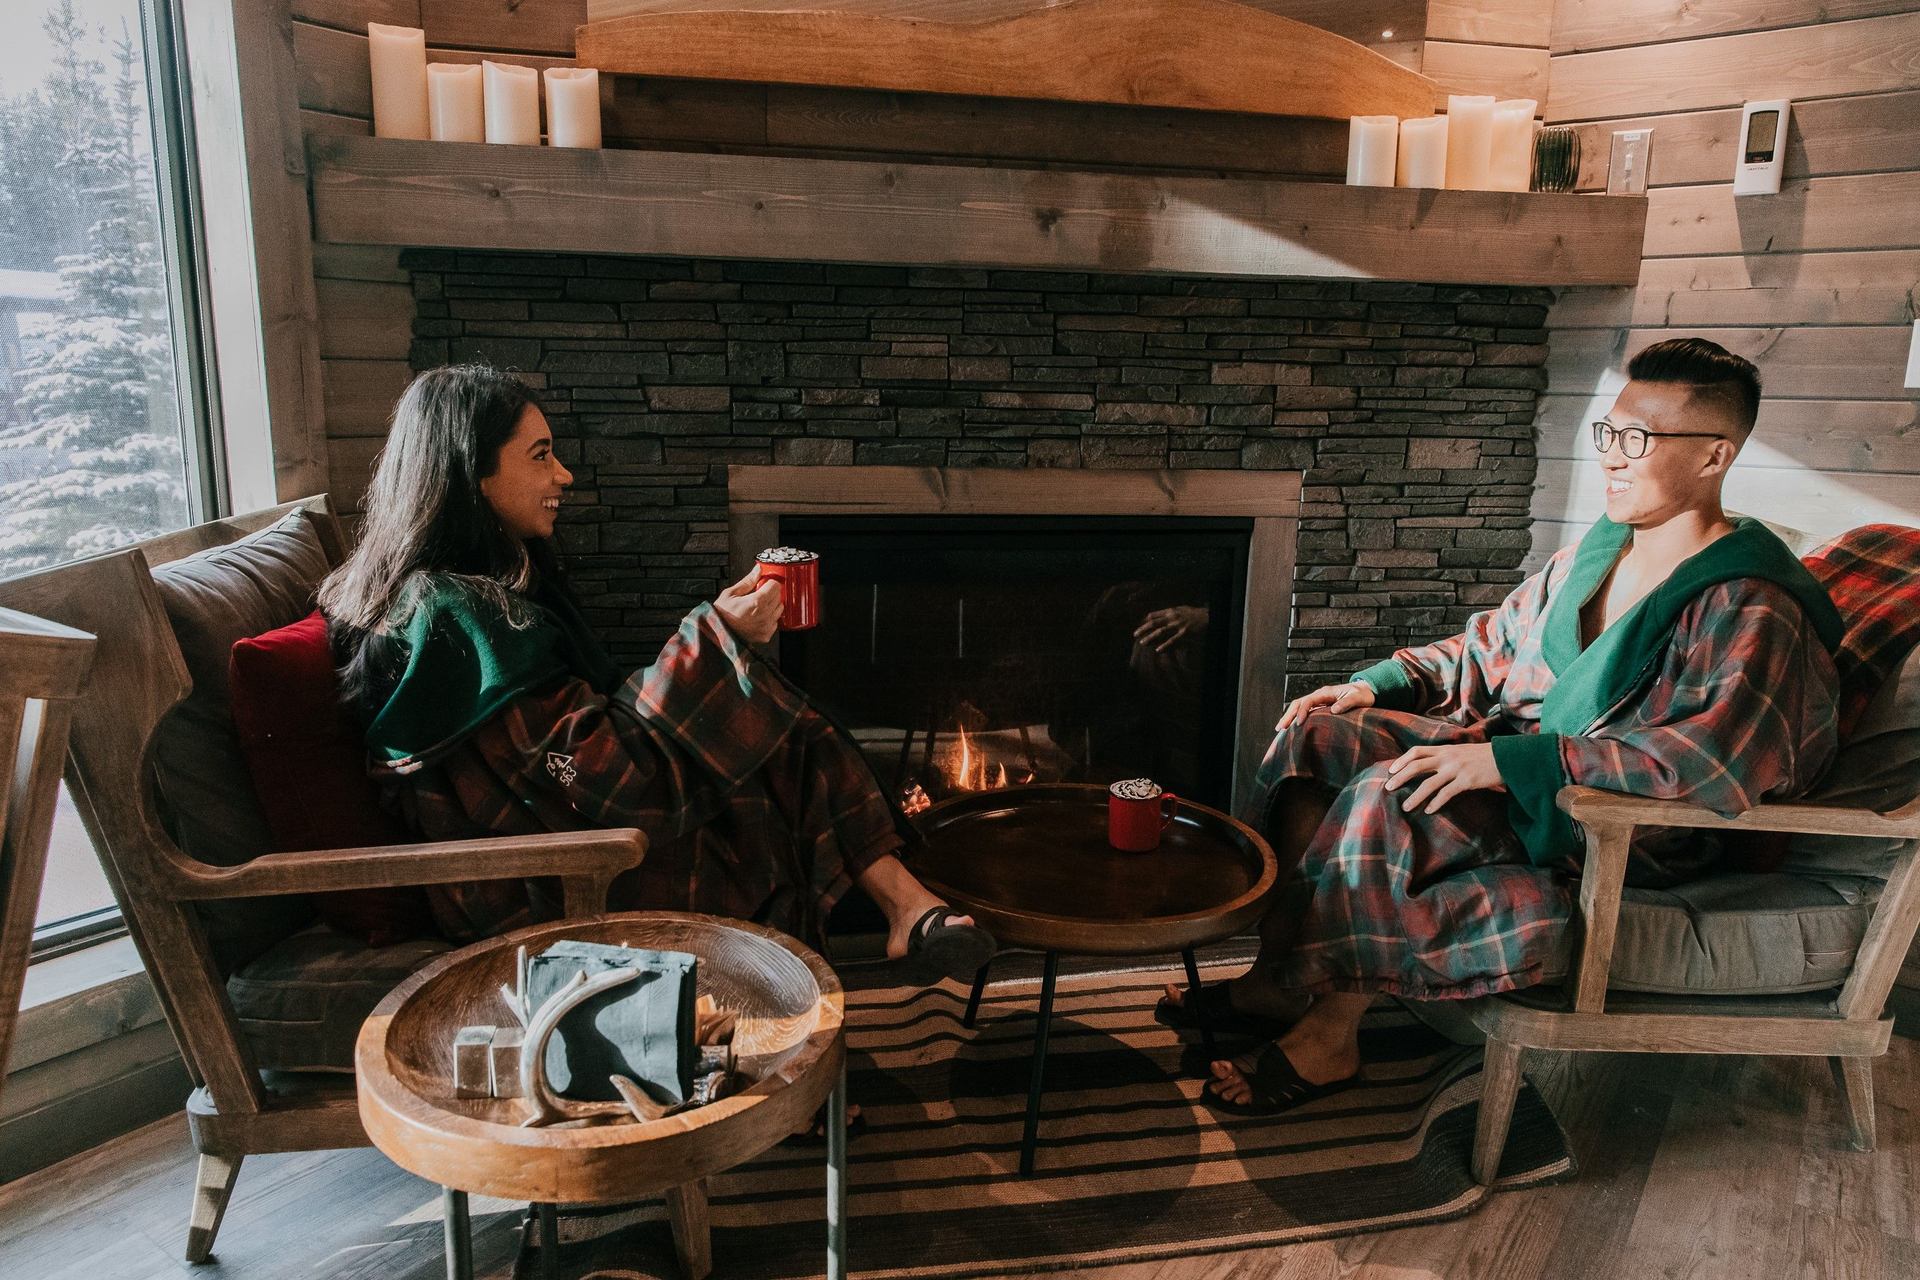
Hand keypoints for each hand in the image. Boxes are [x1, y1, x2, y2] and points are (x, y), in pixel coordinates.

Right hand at [713, 567, 782, 644]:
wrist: (717, 635)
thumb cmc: (721, 615)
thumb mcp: (730, 593)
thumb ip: (748, 581)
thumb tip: (758, 569)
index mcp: (756, 602)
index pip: (775, 585)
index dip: (768, 582)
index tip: (762, 584)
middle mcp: (764, 615)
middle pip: (778, 596)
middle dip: (770, 593)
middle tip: (758, 594)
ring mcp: (766, 626)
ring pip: (779, 609)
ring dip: (772, 605)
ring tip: (757, 607)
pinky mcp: (766, 635)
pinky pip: (775, 622)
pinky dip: (769, 618)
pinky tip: (758, 617)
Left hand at [1133, 605, 1209, 651]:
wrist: (1207, 616)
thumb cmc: (1193, 613)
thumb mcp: (1180, 609)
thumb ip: (1168, 612)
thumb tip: (1156, 616)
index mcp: (1170, 611)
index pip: (1153, 615)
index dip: (1144, 621)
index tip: (1138, 626)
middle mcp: (1172, 617)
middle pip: (1154, 623)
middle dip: (1143, 629)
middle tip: (1135, 635)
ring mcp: (1178, 625)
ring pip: (1161, 632)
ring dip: (1150, 637)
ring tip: (1142, 643)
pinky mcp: (1185, 633)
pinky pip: (1173, 640)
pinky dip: (1165, 645)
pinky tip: (1158, 650)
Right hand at [1277, 681, 1374, 730]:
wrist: (1365, 691)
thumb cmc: (1363, 695)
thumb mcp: (1358, 698)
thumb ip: (1347, 703)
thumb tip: (1333, 710)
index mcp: (1326, 693)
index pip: (1309, 700)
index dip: (1303, 711)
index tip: (1300, 723)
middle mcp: (1319, 695)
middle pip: (1298, 703)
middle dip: (1288, 715)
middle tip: (1280, 728)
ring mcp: (1318, 701)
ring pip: (1299, 707)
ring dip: (1289, 717)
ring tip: (1280, 730)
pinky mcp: (1320, 707)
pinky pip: (1304, 712)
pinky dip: (1296, 719)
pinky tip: (1292, 729)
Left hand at [1386, 743, 1503, 813]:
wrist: (1506, 757)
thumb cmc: (1483, 757)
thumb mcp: (1461, 752)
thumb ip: (1446, 758)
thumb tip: (1430, 768)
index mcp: (1444, 750)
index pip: (1416, 751)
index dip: (1401, 760)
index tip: (1391, 770)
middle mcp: (1447, 757)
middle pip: (1416, 766)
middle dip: (1400, 777)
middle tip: (1388, 788)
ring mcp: (1457, 769)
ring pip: (1429, 783)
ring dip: (1415, 796)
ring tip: (1406, 807)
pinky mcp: (1467, 780)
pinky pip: (1446, 793)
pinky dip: (1436, 803)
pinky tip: (1429, 811)